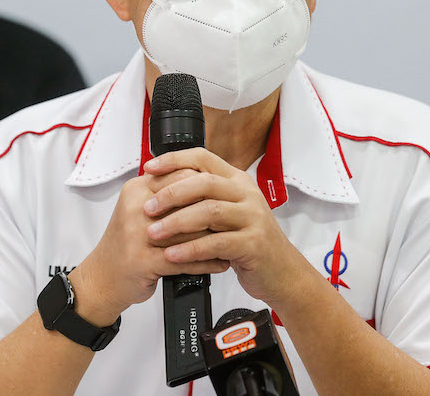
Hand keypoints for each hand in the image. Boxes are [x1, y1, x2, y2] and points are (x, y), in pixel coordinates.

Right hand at [71, 171, 229, 325]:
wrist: (102, 278)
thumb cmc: (126, 243)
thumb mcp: (139, 209)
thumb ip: (165, 193)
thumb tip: (204, 181)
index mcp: (137, 190)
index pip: (181, 175)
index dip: (207, 185)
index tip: (225, 195)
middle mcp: (136, 208)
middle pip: (188, 201)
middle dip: (214, 212)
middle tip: (234, 218)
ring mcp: (137, 235)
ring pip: (189, 231)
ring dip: (216, 239)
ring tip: (232, 242)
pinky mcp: (143, 261)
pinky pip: (184, 259)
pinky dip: (206, 262)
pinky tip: (221, 263)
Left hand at [142, 148, 310, 308]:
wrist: (281, 272)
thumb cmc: (247, 242)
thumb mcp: (228, 212)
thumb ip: (204, 198)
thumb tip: (161, 187)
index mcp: (237, 180)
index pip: (203, 158)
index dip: (174, 160)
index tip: (149, 168)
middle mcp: (247, 194)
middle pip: (204, 182)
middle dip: (171, 193)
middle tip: (147, 208)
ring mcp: (253, 217)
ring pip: (209, 211)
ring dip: (176, 222)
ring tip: (153, 233)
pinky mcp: (254, 243)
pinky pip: (216, 243)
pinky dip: (191, 249)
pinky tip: (172, 255)